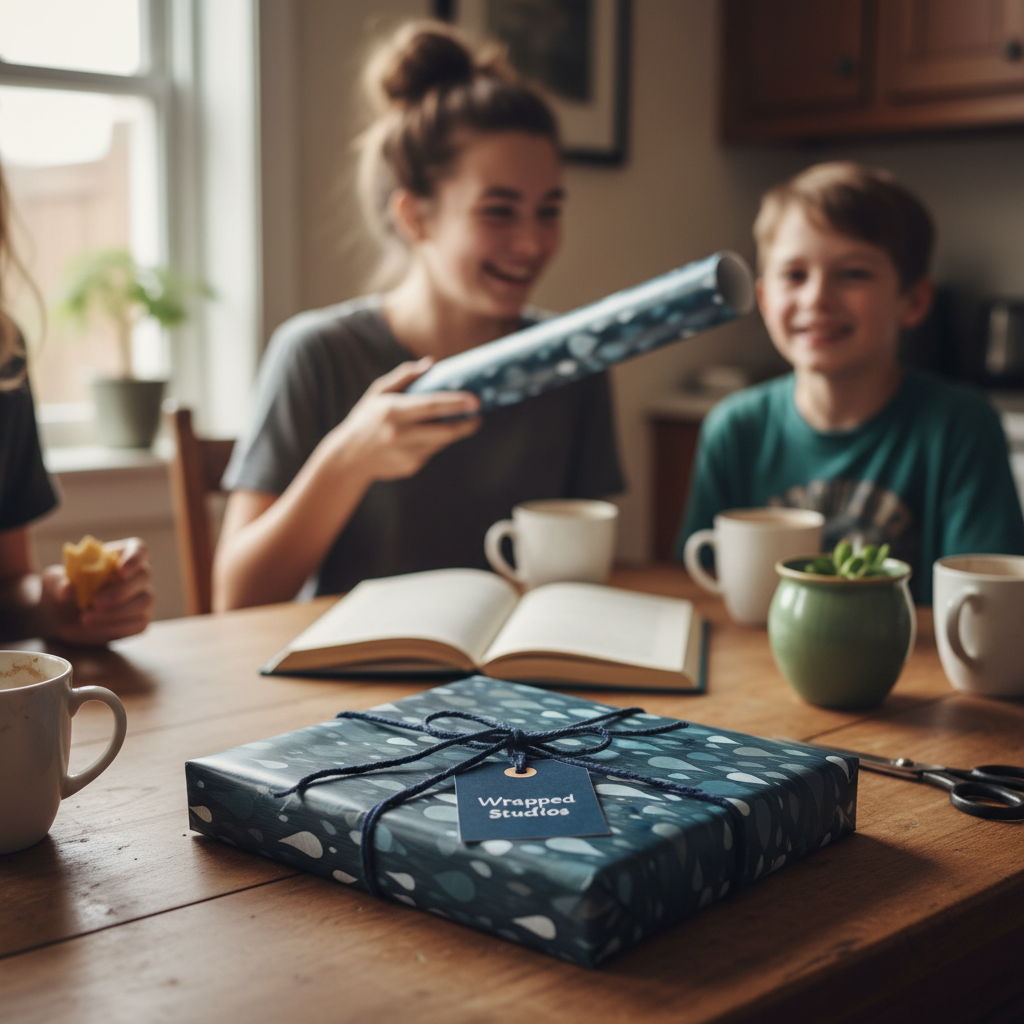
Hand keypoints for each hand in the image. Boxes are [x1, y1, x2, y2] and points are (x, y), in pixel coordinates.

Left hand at [43, 537, 154, 644]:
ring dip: (117, 612)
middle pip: (144, 575)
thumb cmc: (62, 590)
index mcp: (119, 556)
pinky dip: (117, 627)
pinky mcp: (139, 620)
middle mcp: (135, 575)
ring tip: (87, 619)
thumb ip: (59, 583)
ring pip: (144, 601)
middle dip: (121, 591)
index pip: (139, 549)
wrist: (60, 617)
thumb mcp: (53, 582)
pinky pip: (139, 623)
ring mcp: (141, 597)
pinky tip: (95, 628)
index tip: (120, 570)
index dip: (134, 558)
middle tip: (95, 603)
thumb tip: (68, 588)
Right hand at [327, 358, 480, 481]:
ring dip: (451, 432)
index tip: (475, 400)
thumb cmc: (366, 419)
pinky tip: (424, 437)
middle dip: (466, 424)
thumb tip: (431, 363)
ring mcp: (406, 453)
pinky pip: (431, 452)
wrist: (349, 457)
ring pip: (441, 442)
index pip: (431, 406)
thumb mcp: (379, 392)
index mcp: (392, 411)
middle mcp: (400, 434)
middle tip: (478, 415)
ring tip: (454, 421)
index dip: (456, 403)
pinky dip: (434, 443)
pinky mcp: (411, 467)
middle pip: (445, 431)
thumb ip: (405, 376)